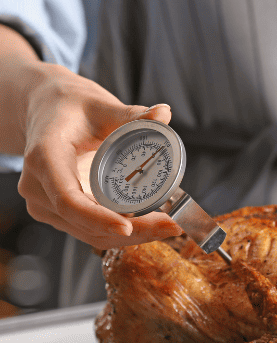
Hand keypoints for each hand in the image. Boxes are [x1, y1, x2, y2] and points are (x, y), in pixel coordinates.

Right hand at [17, 61, 182, 249]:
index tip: (128, 227)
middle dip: (132, 231)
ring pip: (89, 234)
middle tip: (172, 226)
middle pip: (84, 223)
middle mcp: (38, 187)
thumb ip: (131, 114)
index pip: (68, 199)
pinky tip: (153, 226)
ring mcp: (44, 205)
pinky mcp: (57, 214)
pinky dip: (122, 233)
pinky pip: (90, 231)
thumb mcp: (100, 105)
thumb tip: (164, 113)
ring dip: (132, 237)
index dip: (97, 218)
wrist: (45, 112)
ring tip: (170, 227)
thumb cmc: (70, 107)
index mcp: (44, 157)